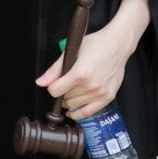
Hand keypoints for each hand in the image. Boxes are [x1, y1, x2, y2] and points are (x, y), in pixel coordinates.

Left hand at [36, 0, 147, 120]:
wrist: (117, 45)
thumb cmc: (96, 45)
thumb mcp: (71, 52)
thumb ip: (54, 70)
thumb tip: (41, 82)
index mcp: (80, 73)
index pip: (55, 91)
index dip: (52, 87)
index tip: (55, 83)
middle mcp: (91, 85)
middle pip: (65, 98)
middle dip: (62, 92)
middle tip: (68, 83)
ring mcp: (100, 92)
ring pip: (74, 106)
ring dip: (70, 100)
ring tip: (74, 90)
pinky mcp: (107, 97)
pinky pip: (88, 112)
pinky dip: (78, 113)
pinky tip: (73, 111)